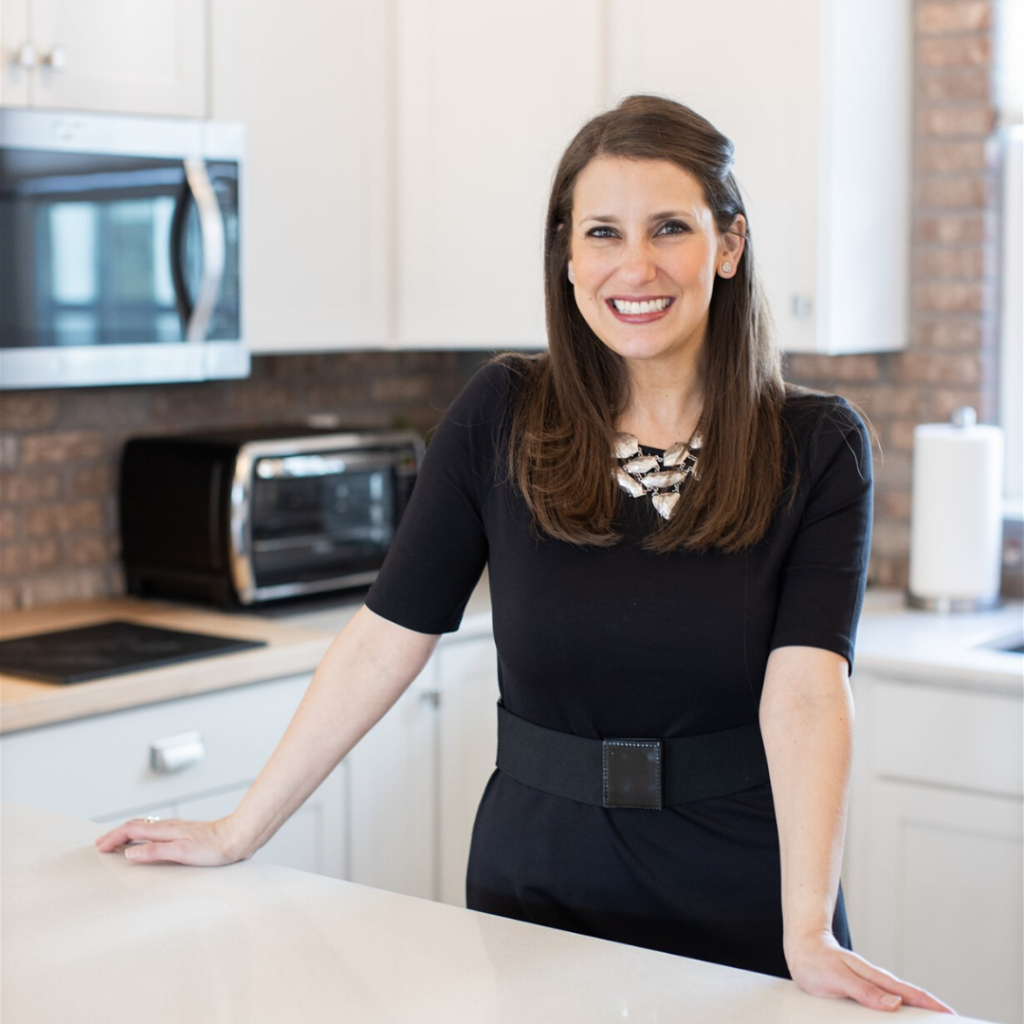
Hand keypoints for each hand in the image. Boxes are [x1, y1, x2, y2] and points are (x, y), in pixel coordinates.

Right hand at [94, 816, 246, 866]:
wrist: (237, 837)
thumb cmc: (213, 848)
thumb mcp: (182, 853)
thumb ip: (155, 852)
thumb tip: (129, 853)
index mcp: (165, 830)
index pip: (131, 830)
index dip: (113, 838)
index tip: (99, 848)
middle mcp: (169, 826)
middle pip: (135, 825)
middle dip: (115, 834)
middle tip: (100, 844)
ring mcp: (177, 828)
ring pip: (145, 826)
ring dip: (127, 833)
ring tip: (117, 842)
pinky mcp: (184, 832)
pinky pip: (155, 830)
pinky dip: (141, 835)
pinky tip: (146, 841)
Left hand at [787, 930, 954, 1013]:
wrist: (802, 949)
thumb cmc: (817, 961)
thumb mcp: (837, 977)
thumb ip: (863, 990)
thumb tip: (895, 1004)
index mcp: (876, 979)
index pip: (911, 994)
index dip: (932, 1006)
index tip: (952, 1016)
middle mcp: (877, 984)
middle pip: (912, 1001)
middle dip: (933, 1014)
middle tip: (951, 1023)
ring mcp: (871, 990)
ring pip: (901, 1006)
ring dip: (917, 1016)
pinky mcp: (863, 995)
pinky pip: (886, 1008)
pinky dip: (899, 1016)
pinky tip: (901, 1023)